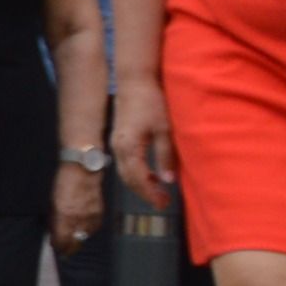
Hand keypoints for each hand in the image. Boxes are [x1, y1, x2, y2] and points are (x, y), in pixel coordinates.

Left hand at [51, 161, 101, 247]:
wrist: (83, 169)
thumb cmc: (65, 182)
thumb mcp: (53, 202)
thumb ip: (54, 220)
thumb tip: (54, 232)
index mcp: (65, 216)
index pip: (62, 241)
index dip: (58, 246)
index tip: (56, 248)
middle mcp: (79, 218)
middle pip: (75, 242)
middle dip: (69, 247)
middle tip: (64, 250)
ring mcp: (91, 216)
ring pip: (85, 236)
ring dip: (79, 238)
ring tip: (73, 239)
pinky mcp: (99, 213)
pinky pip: (94, 227)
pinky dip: (88, 229)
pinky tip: (83, 228)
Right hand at [113, 75, 173, 204]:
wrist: (134, 82)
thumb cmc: (151, 102)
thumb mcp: (164, 129)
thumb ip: (164, 155)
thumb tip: (168, 179)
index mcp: (129, 147)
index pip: (139, 178)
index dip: (151, 193)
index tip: (163, 203)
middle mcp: (119, 148)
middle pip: (129, 179)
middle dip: (145, 194)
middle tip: (163, 203)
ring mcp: (116, 144)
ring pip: (126, 173)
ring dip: (141, 185)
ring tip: (158, 193)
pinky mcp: (119, 140)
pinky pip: (126, 164)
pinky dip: (137, 174)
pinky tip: (151, 175)